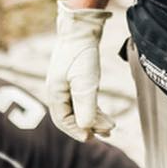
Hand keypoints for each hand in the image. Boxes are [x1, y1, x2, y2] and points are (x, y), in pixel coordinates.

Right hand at [45, 1, 113, 139]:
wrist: (82, 29)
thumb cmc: (81, 54)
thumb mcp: (85, 82)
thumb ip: (85, 106)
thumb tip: (86, 128)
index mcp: (55, 94)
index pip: (63, 121)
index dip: (78, 131)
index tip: (92, 137)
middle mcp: (58, 91)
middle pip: (71, 117)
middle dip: (89, 126)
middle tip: (108, 132)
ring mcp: (65, 85)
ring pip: (78, 109)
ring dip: (94, 119)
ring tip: (111, 127)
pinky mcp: (75, 79)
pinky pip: (82, 100)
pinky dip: (93, 109)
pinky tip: (104, 115)